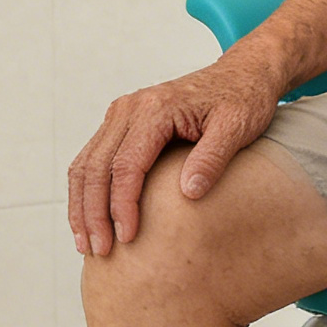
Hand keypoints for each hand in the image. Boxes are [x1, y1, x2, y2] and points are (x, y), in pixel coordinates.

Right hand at [69, 51, 284, 255]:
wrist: (242, 74)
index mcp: (156, 109)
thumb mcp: (238, 127)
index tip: (127, 238)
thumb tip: (189, 193)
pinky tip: (90, 220)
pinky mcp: (122, 122)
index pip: (126, 165)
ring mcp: (122, 113)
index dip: (122, 205)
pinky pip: (92, 158)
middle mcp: (130, 108)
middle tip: (100, 252)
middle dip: (93, 214)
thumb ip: (213, 158)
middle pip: (95, 167)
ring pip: (85, 164)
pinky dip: (86, 191)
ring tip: (86, 245)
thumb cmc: (244, 100)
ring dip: (82, 206)